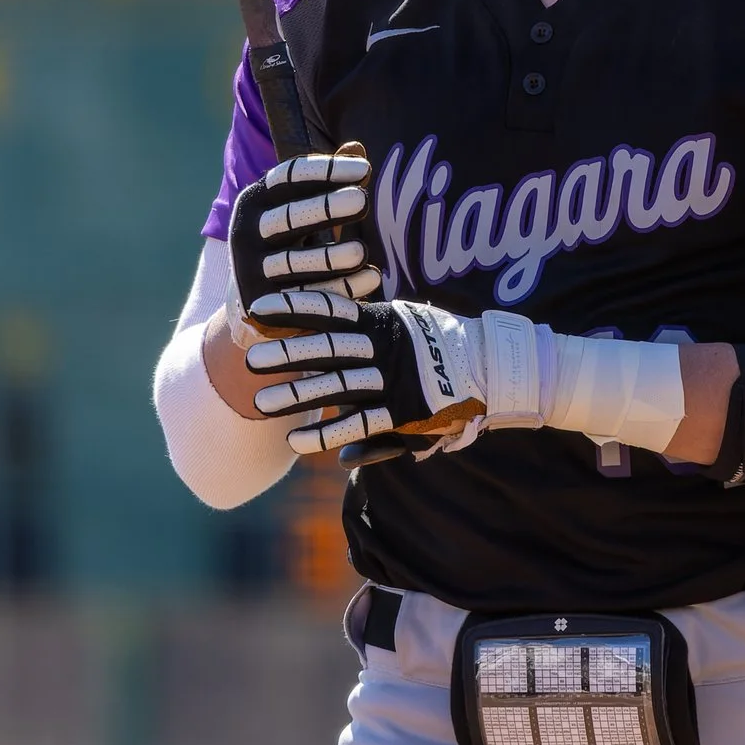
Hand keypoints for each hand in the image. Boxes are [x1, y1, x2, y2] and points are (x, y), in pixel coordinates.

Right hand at [226, 144, 383, 335]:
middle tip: (363, 200)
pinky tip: (369, 278)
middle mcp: (245, 233)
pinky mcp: (263, 305)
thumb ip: (327, 182)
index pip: (287, 177)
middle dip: (326, 209)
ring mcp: (250, 270)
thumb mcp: (300, 209)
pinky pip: (307, 297)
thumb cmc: (286, 243)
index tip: (364, 168)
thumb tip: (356, 147)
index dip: (325, 171)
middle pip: (288, 218)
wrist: (250, 303)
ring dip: (330, 257)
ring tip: (362, 251)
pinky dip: (340, 289)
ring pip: (295, 262)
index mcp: (254, 201)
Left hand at [244, 291, 499, 464]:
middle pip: (327, 348)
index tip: (258, 305)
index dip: (294, 307)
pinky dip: (327, 432)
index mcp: (383, 321)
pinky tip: (296, 439)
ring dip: (296, 394)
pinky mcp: (404, 412)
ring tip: (259, 402)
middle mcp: (384, 347)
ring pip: (336, 386)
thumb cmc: (446, 345)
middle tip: (251, 359)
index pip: (331, 309)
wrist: (494, 367)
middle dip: (287, 353)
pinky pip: (360, 423)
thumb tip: (338, 322)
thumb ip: (372, 330)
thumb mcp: (409, 326)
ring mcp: (393, 380)